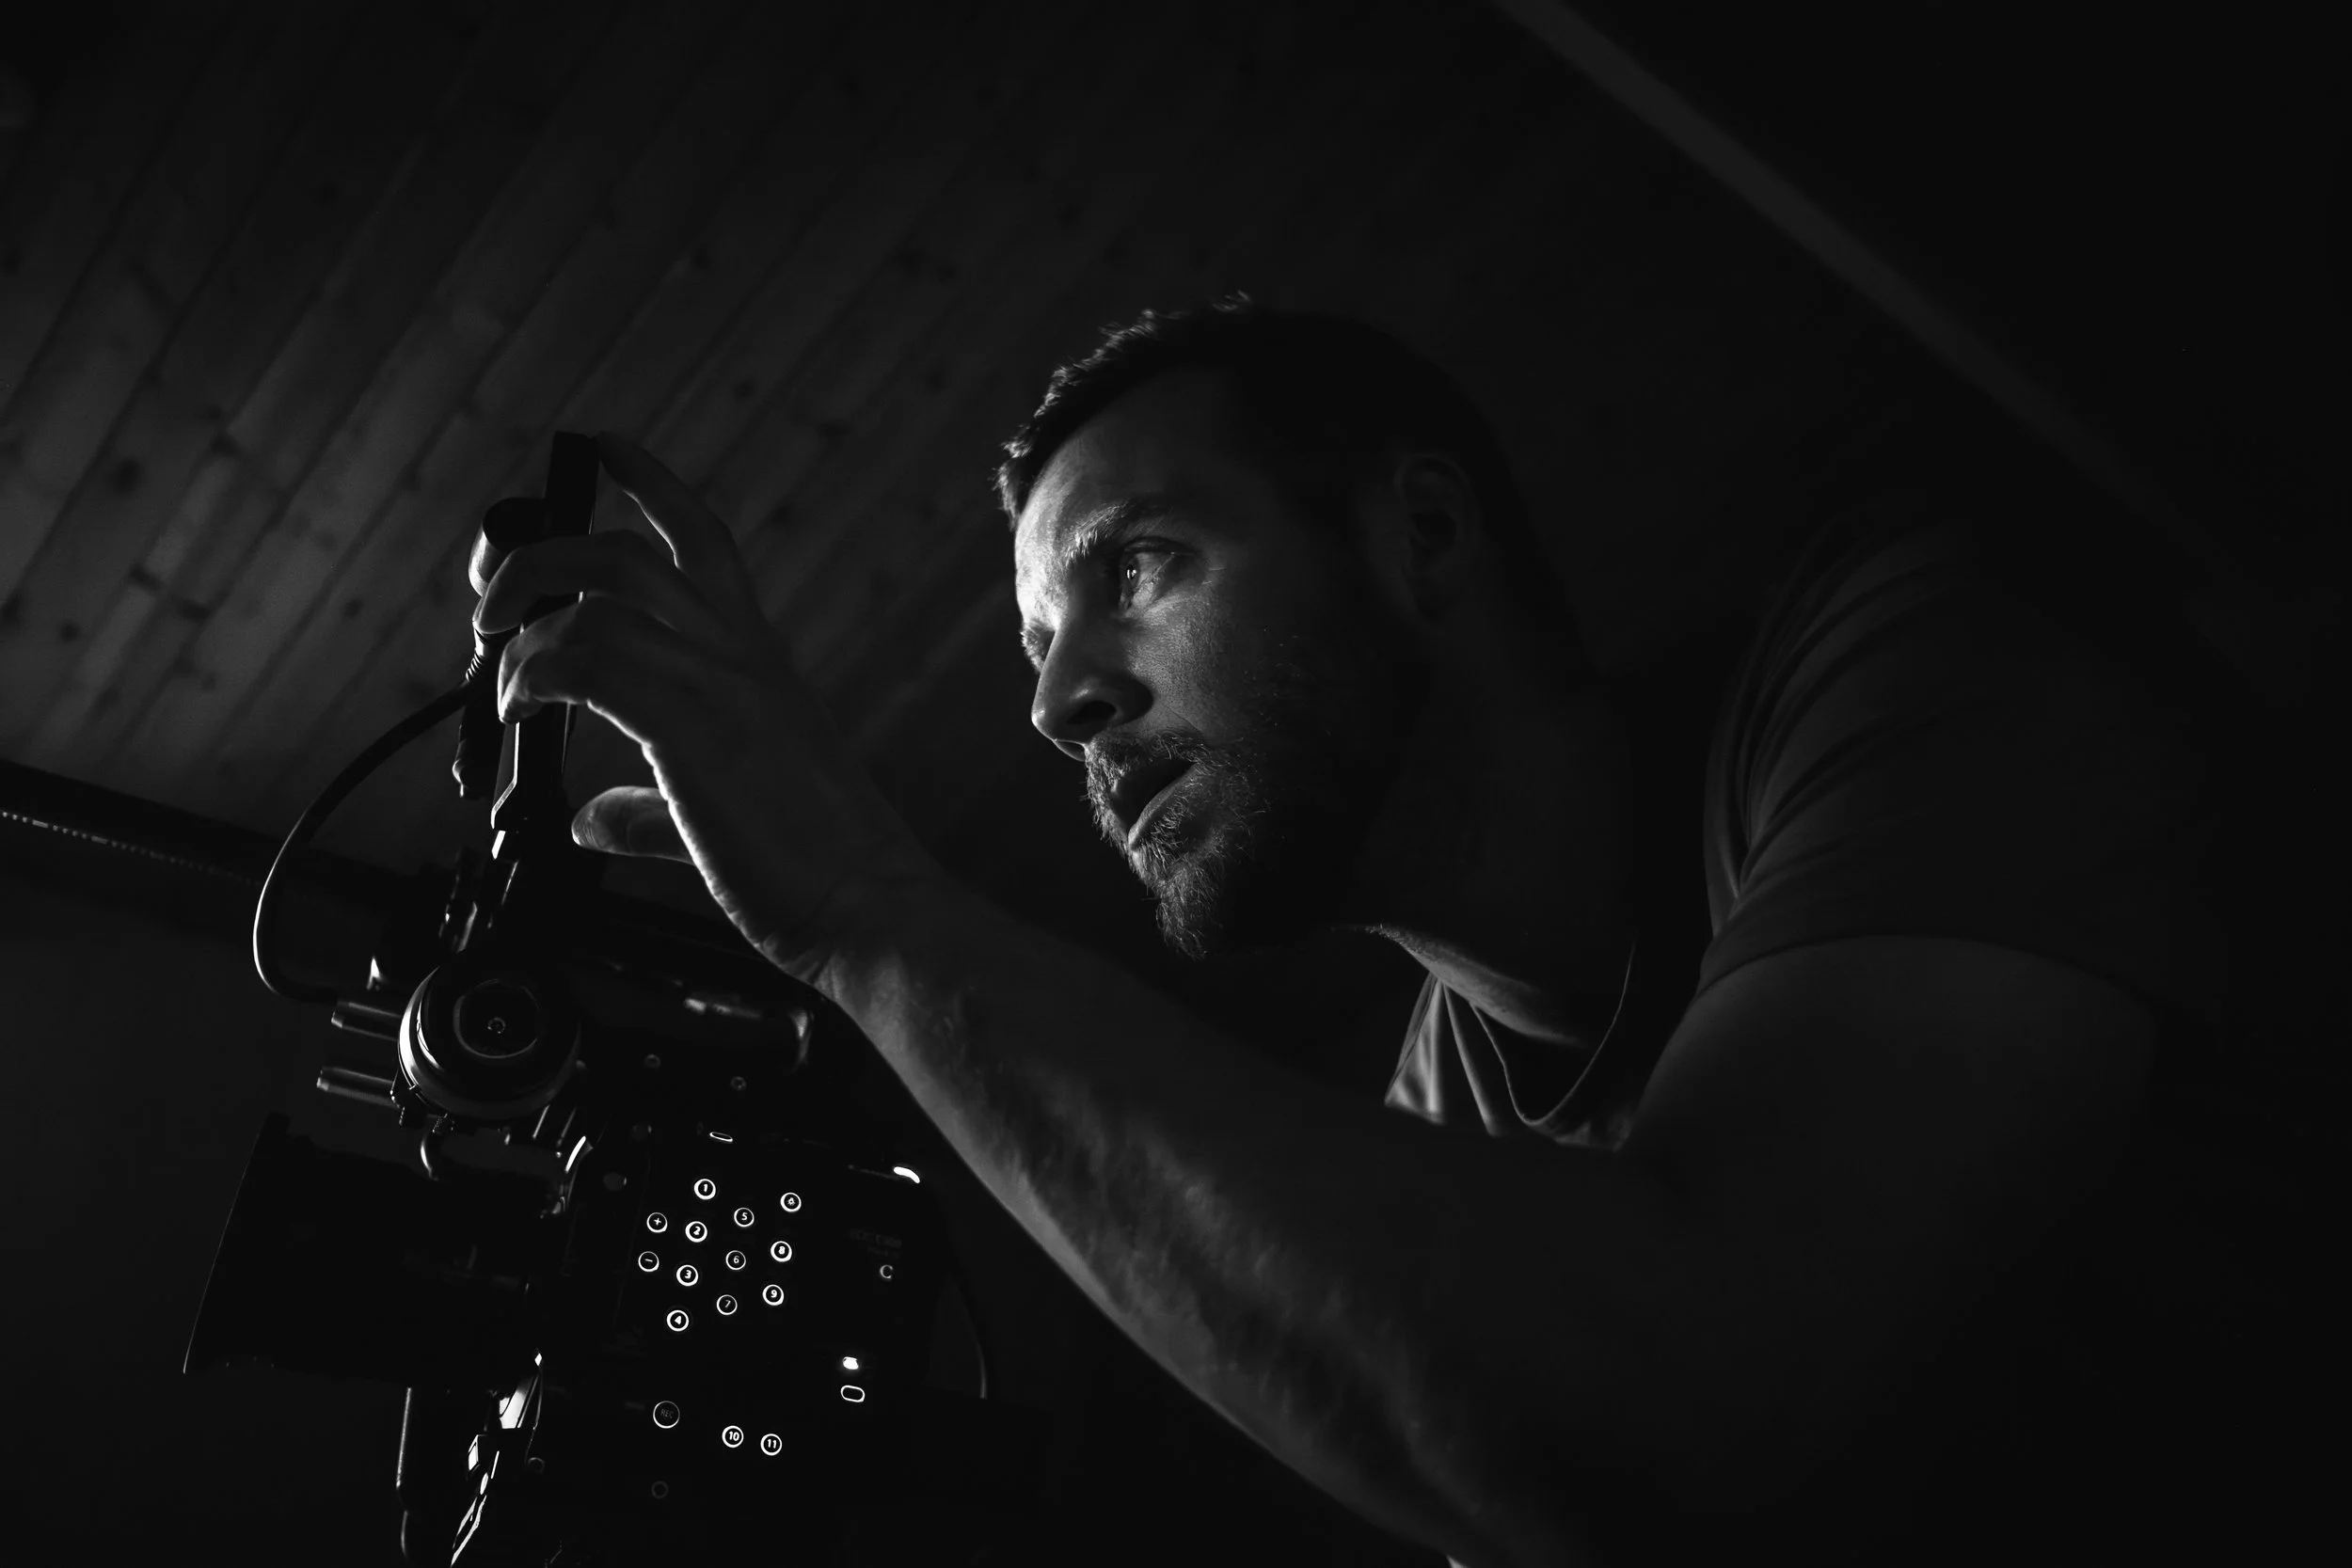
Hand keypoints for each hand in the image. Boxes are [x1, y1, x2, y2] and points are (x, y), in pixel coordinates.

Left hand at [472, 433, 943, 983]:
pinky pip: (588, 660)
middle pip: (629, 549)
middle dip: (542, 554)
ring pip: (600, 593)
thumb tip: (592, 817)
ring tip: (501, 686)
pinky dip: (534, 676)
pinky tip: (521, 713)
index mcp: (756, 660)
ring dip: (526, 628)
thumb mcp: (718, 822)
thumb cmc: (814, 870)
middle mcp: (739, 654)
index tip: (600, 448)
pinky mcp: (694, 724)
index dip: (647, 480)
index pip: (700, 538)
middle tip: (490, 597)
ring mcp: (721, 683)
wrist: (870, 904)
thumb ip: (649, 811)